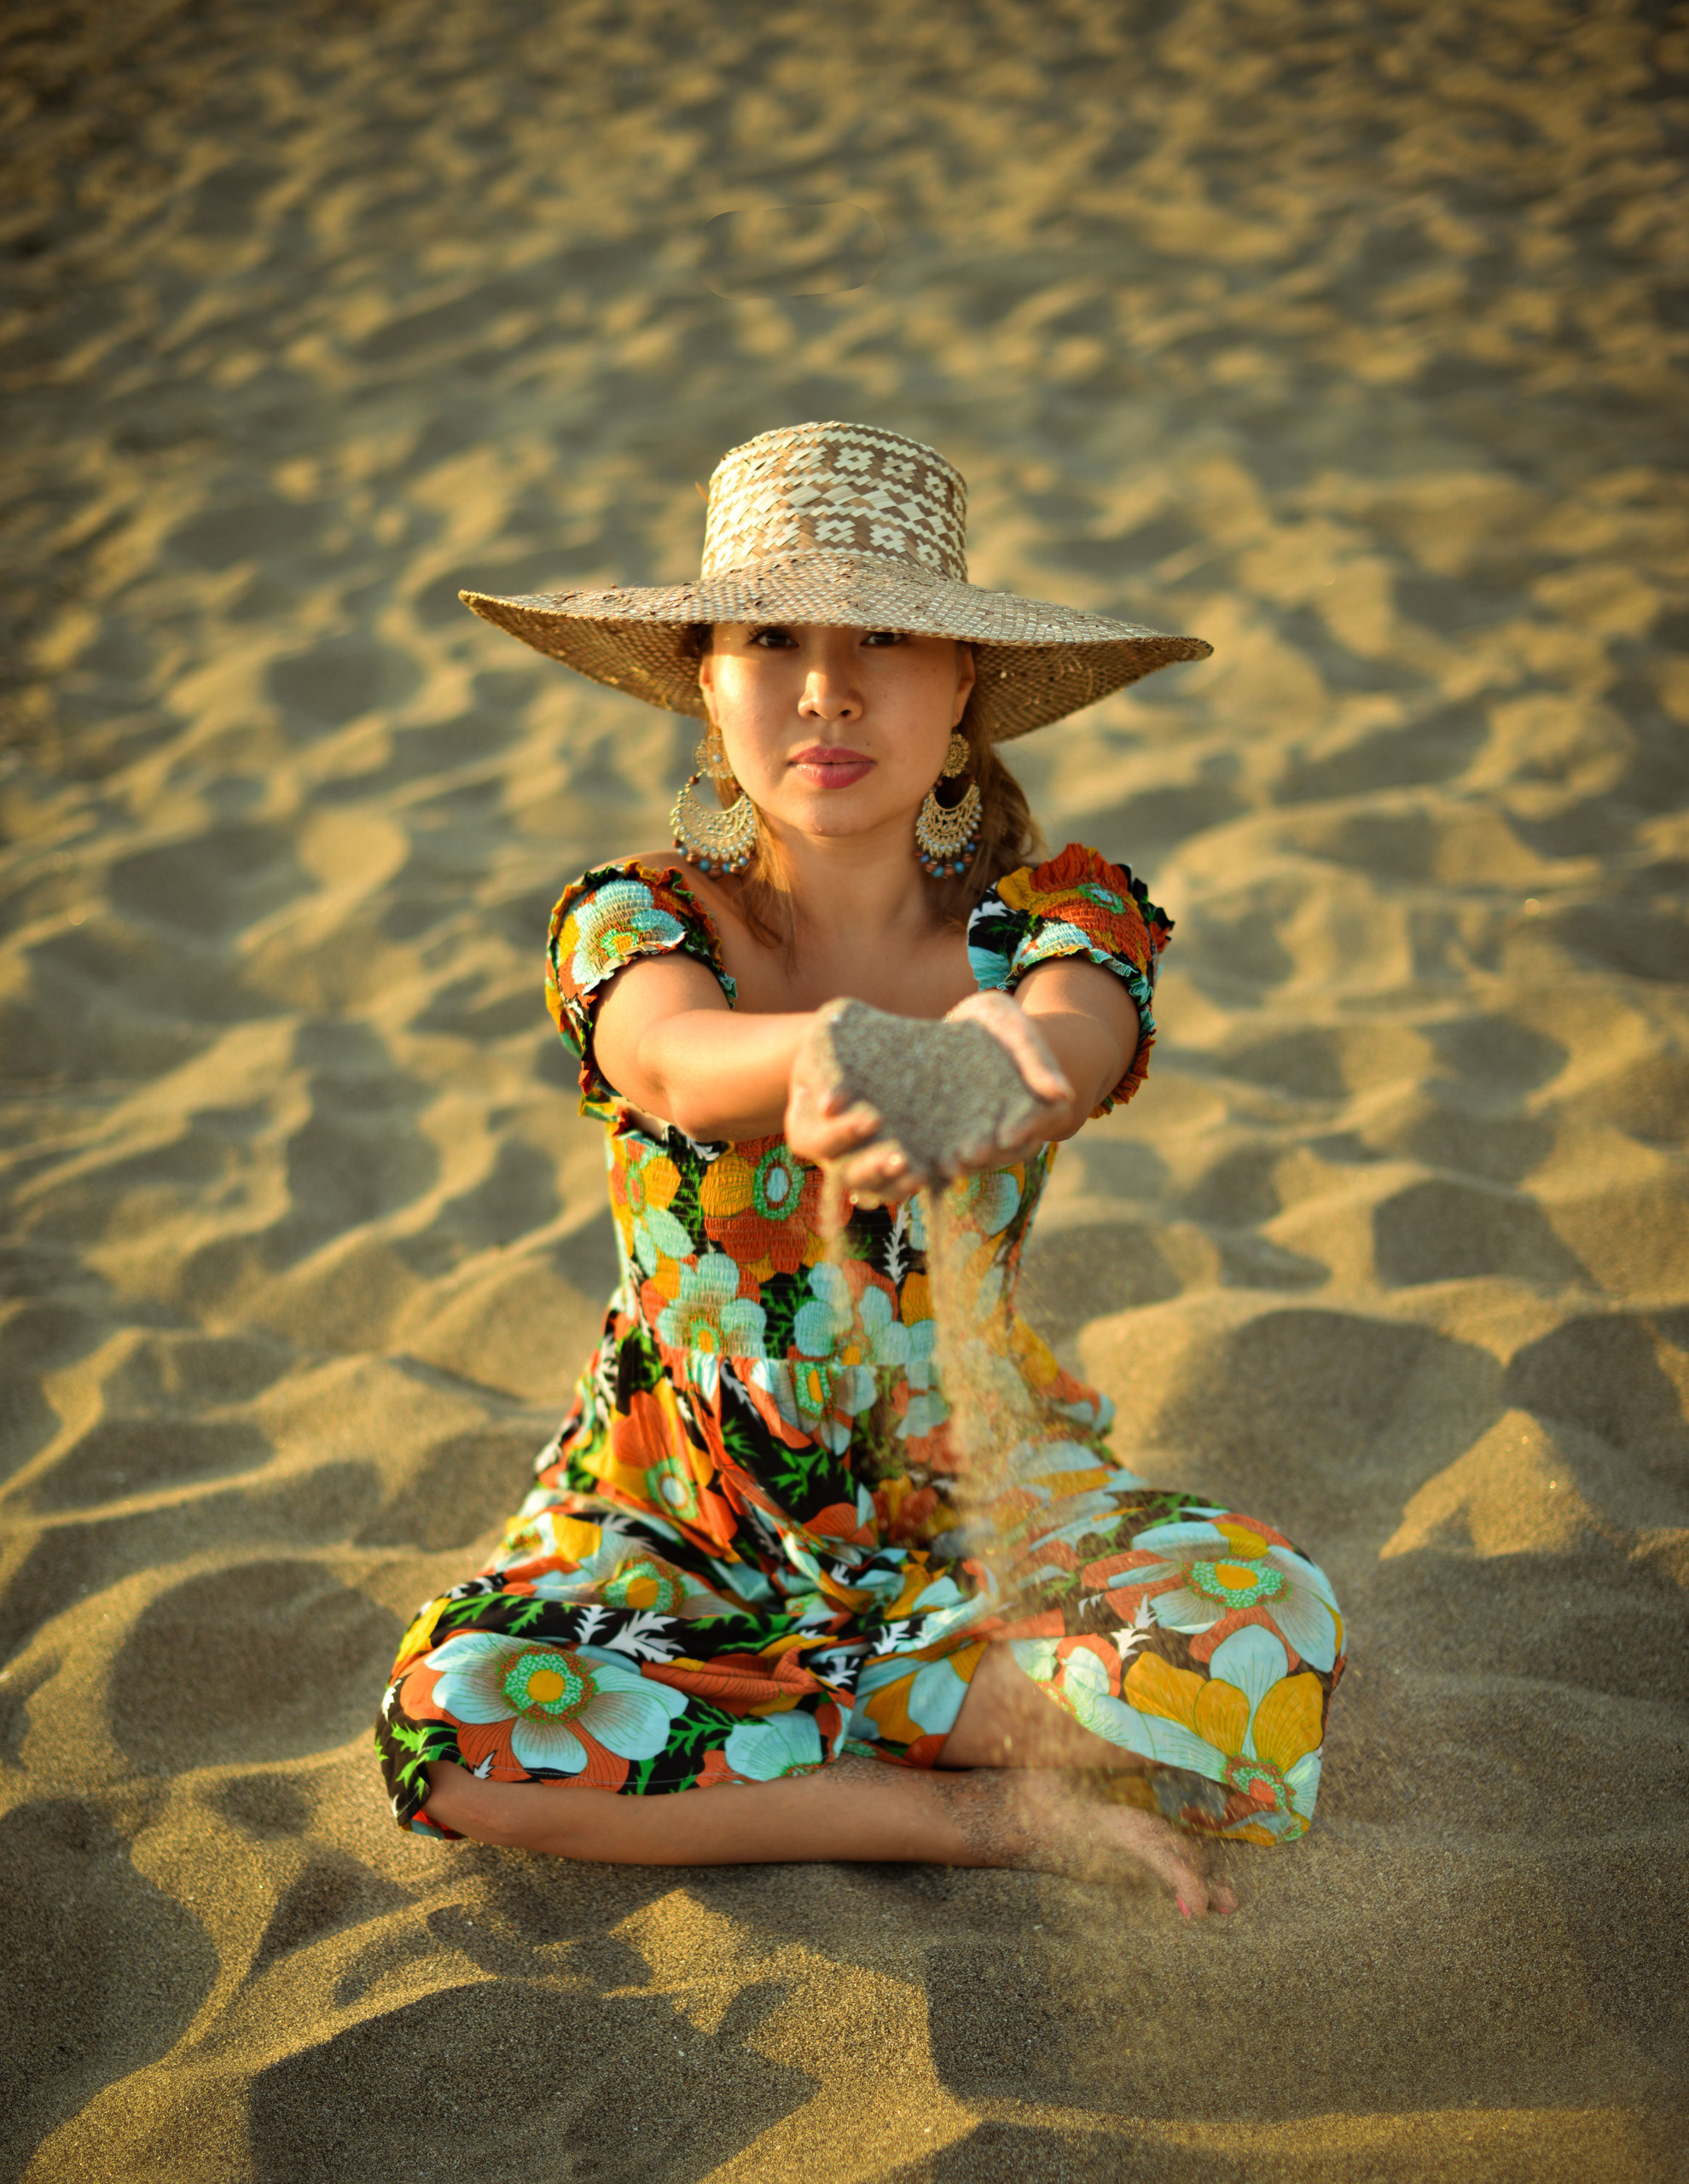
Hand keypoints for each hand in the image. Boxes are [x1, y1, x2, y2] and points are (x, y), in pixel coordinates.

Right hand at [784, 1017, 924, 1205]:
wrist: (879, 1045)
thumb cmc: (845, 1033)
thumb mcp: (832, 1028)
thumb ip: (826, 1058)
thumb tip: (830, 1104)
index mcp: (805, 1124)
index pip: (812, 1140)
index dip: (838, 1135)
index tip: (871, 1118)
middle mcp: (832, 1153)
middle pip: (845, 1175)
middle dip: (872, 1168)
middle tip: (900, 1157)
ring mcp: (864, 1164)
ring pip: (877, 1190)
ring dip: (898, 1186)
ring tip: (921, 1173)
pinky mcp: (899, 1166)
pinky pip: (907, 1186)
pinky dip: (924, 1182)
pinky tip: (944, 1171)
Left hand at [942, 989, 1073, 1170]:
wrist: (957, 1027)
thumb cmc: (994, 1022)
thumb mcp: (1011, 1027)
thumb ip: (1035, 1057)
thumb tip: (1064, 1094)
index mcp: (1041, 1099)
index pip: (1041, 1120)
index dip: (1025, 1129)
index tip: (1005, 1137)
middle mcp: (1019, 1123)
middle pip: (1013, 1148)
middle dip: (991, 1156)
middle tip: (968, 1156)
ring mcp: (990, 1134)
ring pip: (987, 1158)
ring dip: (968, 1166)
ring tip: (945, 1166)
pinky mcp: (960, 1138)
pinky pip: (957, 1157)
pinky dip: (944, 1164)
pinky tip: (926, 1166)